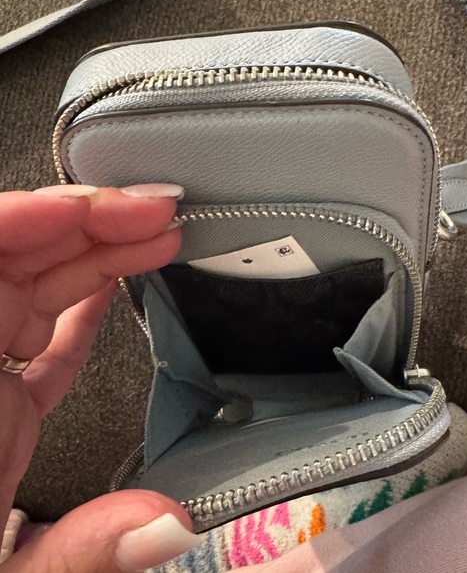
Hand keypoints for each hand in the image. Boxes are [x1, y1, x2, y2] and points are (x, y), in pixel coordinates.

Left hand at [0, 185, 201, 571]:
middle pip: (12, 264)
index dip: (33, 219)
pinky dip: (80, 306)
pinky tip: (112, 285)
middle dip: (88, 226)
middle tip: (156, 214)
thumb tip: (172, 519)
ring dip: (98, 257)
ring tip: (154, 238)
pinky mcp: (4, 409)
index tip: (106, 206)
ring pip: (31, 291)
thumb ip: (82, 548)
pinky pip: (40, 338)